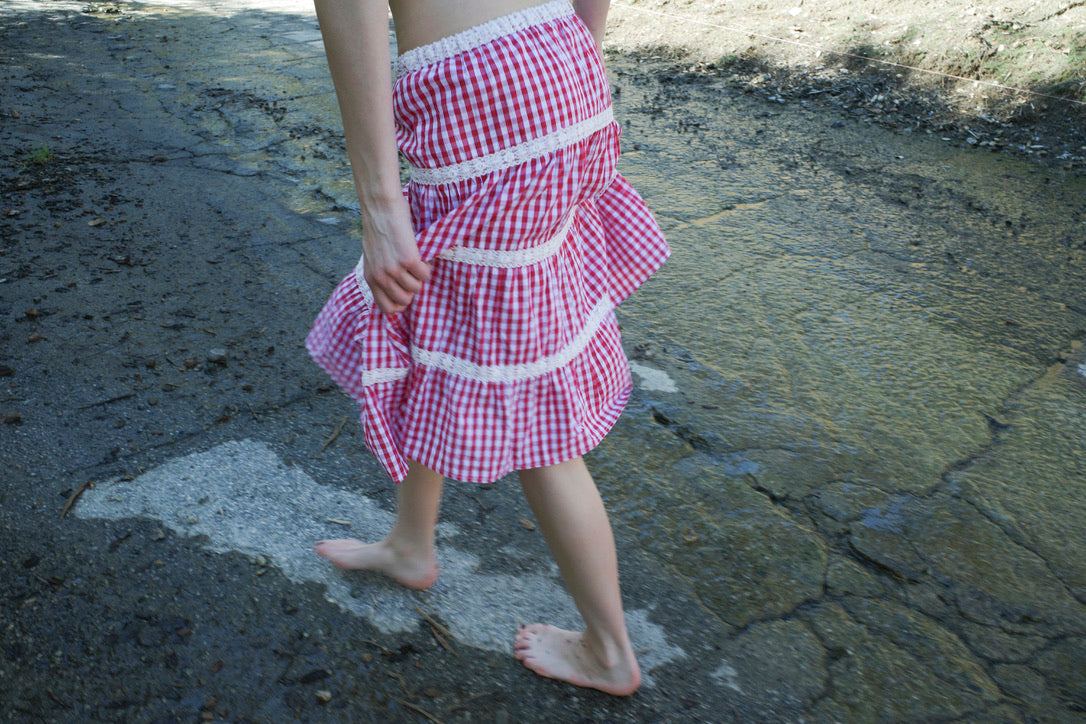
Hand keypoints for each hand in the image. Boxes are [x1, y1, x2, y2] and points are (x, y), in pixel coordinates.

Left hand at [360, 196, 430, 314]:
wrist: (381, 208)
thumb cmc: (378, 228)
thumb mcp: (373, 256)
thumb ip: (380, 273)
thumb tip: (396, 287)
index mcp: (370, 277)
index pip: (387, 308)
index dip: (399, 303)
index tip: (405, 291)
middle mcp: (381, 277)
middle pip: (404, 301)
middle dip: (411, 288)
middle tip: (411, 272)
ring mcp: (395, 270)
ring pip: (416, 288)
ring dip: (419, 276)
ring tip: (415, 260)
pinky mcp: (409, 261)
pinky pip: (425, 274)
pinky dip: (426, 266)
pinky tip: (419, 254)